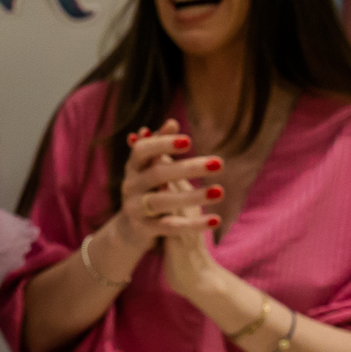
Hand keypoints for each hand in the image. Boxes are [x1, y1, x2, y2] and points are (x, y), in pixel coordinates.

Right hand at [118, 120, 222, 250]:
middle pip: (157, 174)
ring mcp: (135, 208)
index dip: (163, 144)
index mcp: (133, 166)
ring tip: (220, 191)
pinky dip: (193, 225)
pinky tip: (216, 220)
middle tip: (220, 163)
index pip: (142, 150)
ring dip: (193, 196)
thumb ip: (160, 145)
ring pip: (162, 201)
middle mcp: (130, 186)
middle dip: (188, 168)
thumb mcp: (150, 167)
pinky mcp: (144, 229)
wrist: (131, 228)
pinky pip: (170, 227)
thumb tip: (172, 122)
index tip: (189, 141)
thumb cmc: (148, 189)